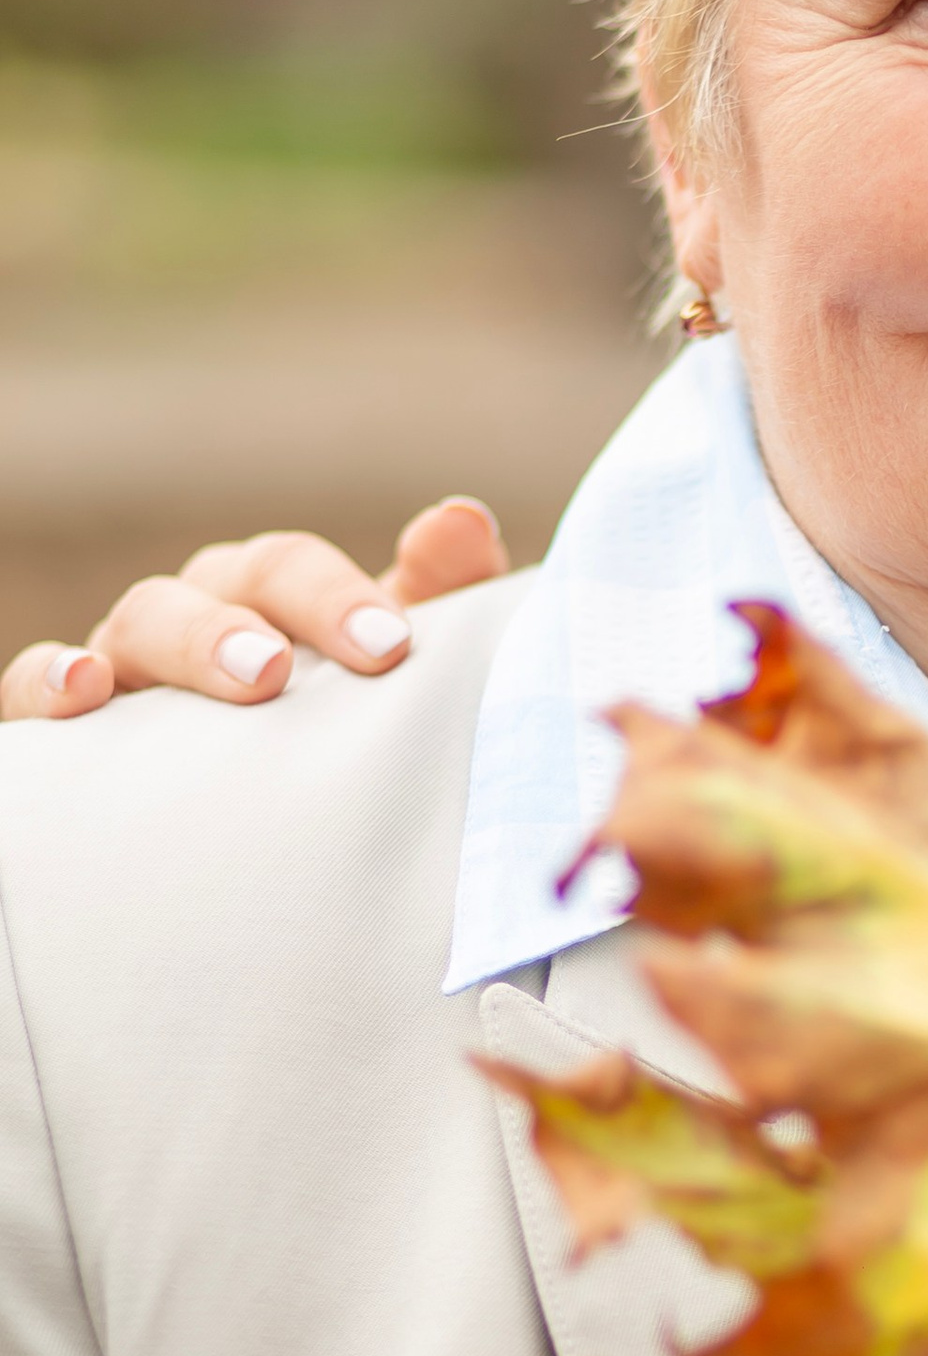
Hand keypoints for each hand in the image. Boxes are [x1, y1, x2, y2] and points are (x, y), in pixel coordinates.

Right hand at [0, 497, 510, 719]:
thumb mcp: (398, 673)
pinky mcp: (76, 735)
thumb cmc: (349, 731)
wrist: (287, 836)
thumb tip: (458, 519)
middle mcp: (198, 618)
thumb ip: (439, 596)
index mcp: (272, 598)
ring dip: (178, 646)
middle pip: (212, 587)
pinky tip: (81, 691)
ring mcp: (133, 670)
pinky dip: (49, 679)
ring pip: (136, 627)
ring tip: (213, 683)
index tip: (390, 647)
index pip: (289, 569)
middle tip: (277, 672)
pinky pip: (36, 691)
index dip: (334, 596)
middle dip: (246, 622)